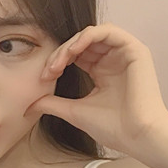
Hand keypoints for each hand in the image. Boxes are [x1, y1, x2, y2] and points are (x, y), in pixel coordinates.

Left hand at [26, 23, 167, 154]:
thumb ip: (52, 104)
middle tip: (49, 70)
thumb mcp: (74, 111)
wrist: (137, 136)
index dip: (57, 61)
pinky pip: (107, 31)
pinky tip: (74, 50)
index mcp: (102, 72)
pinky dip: (88, 36)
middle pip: (80, 43)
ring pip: (91, 35)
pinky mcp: (134, 50)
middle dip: (60, 53)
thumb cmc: (113, 128)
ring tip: (59, 61)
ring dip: (71, 44)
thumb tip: (29, 105)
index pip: (75, 55)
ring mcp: (124, 54)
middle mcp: (113, 60)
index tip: (44, 78)